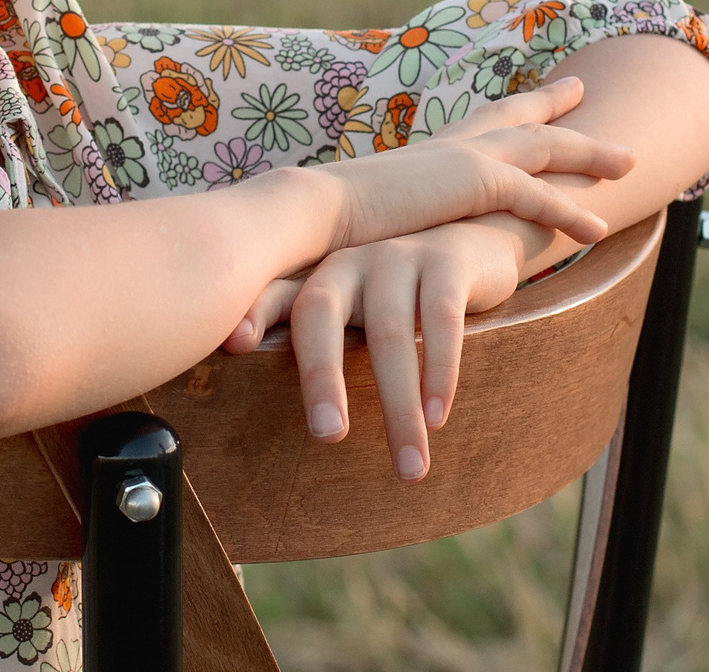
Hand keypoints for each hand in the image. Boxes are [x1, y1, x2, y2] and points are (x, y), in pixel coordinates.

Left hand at [221, 219, 529, 479]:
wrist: (475, 242)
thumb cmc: (403, 296)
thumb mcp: (359, 313)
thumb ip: (322, 347)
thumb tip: (291, 428)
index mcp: (319, 281)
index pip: (277, 299)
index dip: (254, 315)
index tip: (234, 344)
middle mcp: (348, 263)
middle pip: (322, 316)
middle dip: (321, 377)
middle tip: (328, 437)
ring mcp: (397, 257)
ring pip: (390, 334)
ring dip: (400, 406)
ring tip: (409, 467)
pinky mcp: (447, 261)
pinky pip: (440, 318)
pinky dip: (439, 370)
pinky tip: (438, 415)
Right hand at [302, 81, 631, 254]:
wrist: (315, 212)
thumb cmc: (331, 223)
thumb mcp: (377, 215)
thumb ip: (398, 218)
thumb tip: (392, 236)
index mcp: (433, 150)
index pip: (482, 119)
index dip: (515, 105)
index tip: (541, 91)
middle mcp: (455, 145)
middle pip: (521, 118)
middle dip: (558, 106)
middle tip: (584, 88)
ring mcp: (467, 159)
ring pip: (545, 149)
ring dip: (590, 154)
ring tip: (630, 162)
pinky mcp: (474, 183)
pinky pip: (537, 196)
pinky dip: (570, 211)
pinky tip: (599, 230)